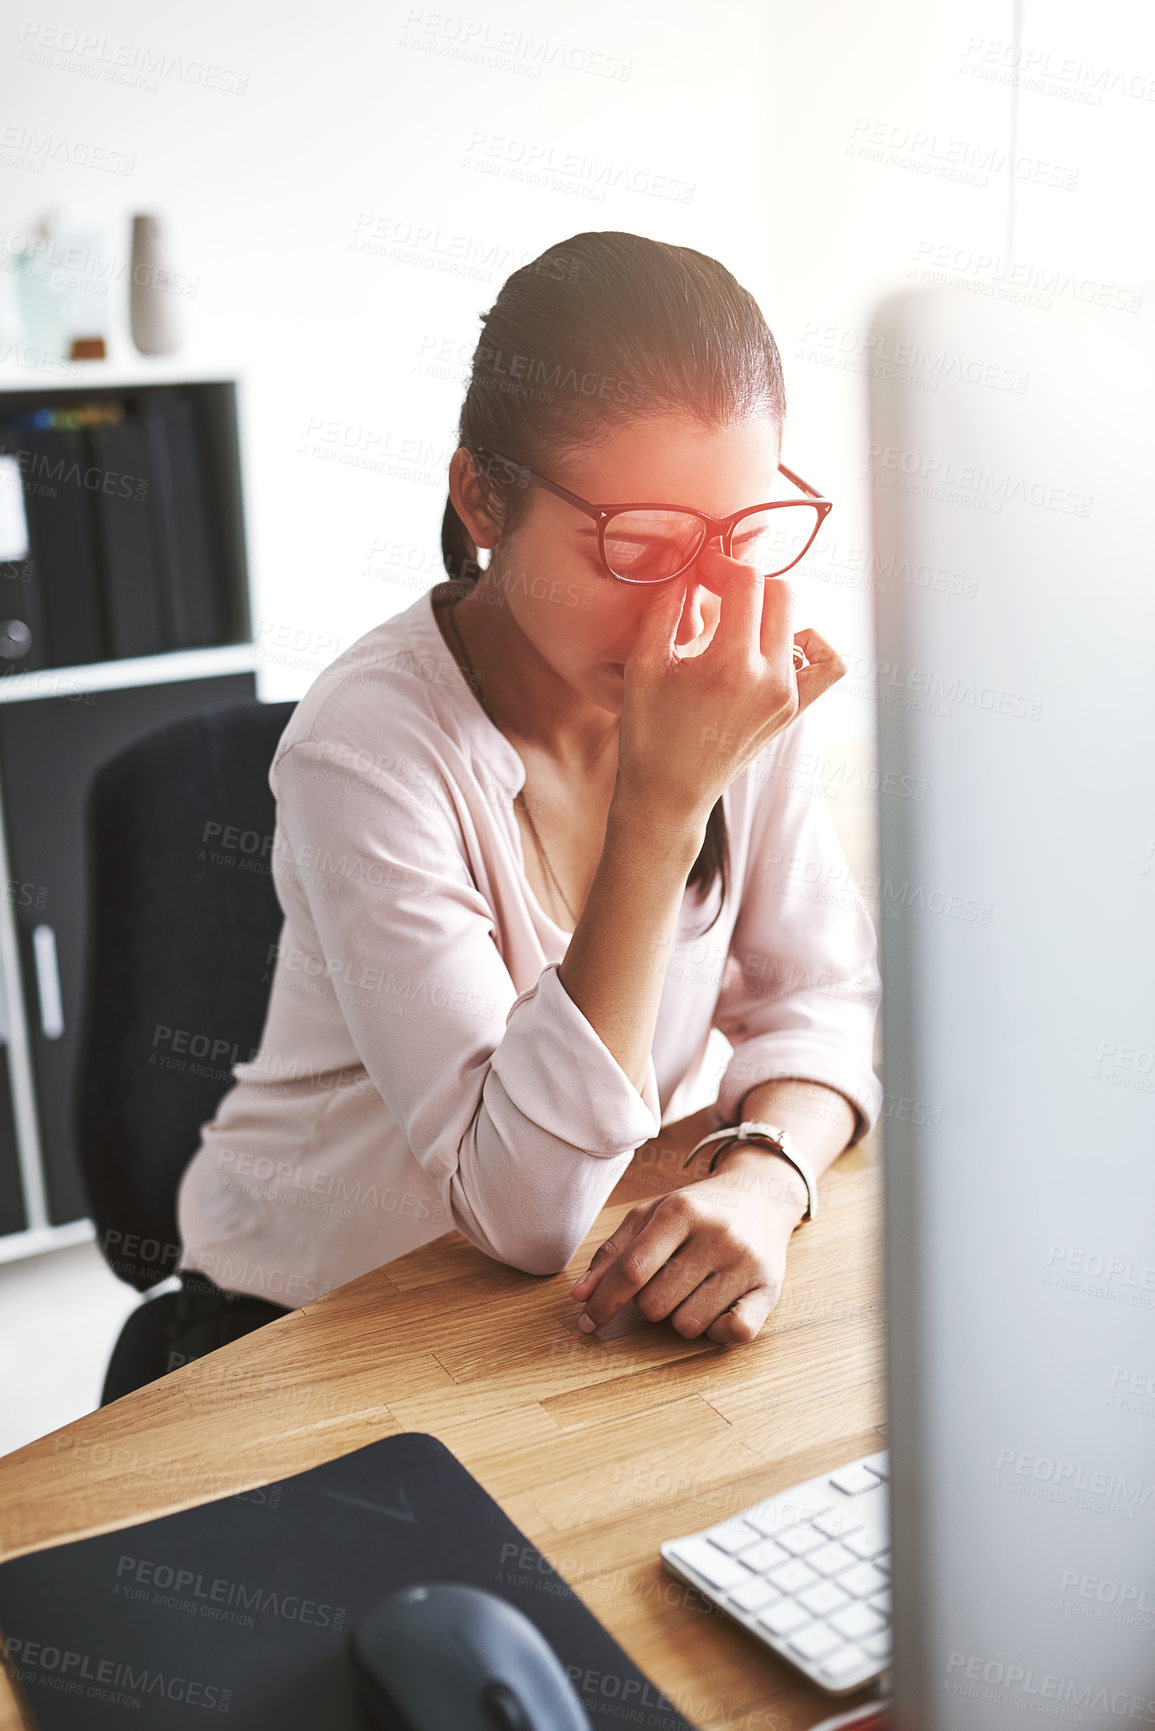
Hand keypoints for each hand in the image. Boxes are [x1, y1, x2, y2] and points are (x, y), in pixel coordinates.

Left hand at [569, 1156, 807, 1344]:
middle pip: (655, 1305)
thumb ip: (613, 1254)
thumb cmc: (696, 1210)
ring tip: (695, 1287)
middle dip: (650, 1303)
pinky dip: (717, 1331)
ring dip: (682, 1316)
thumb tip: (580, 1297)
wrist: (761, 1195)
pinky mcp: (770, 1288)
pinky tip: (718, 1307)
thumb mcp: (651, 1215)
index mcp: (681, 1211)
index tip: (588, 1323)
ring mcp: (746, 1262)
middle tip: (668, 1279)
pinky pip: (733, 1333)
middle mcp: (717, 1234)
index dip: (604, 1302)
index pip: (632, 1270)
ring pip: (688, 1325)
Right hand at [615, 545, 844, 825]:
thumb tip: (684, 568)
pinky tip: (776, 644)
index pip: (746, 582)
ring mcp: (788, 696)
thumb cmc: (648, 733)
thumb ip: (666, 607)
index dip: (721, 563)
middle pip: (781, 592)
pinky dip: (809, 643)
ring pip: (798, 621)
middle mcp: (770, 680)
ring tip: (737, 621)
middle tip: (714, 588)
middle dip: (746, 579)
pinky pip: (825, 664)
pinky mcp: (794, 709)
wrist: (670, 795)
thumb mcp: (645, 665)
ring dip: (769, 608)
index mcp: (730, 666)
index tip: (699, 570)